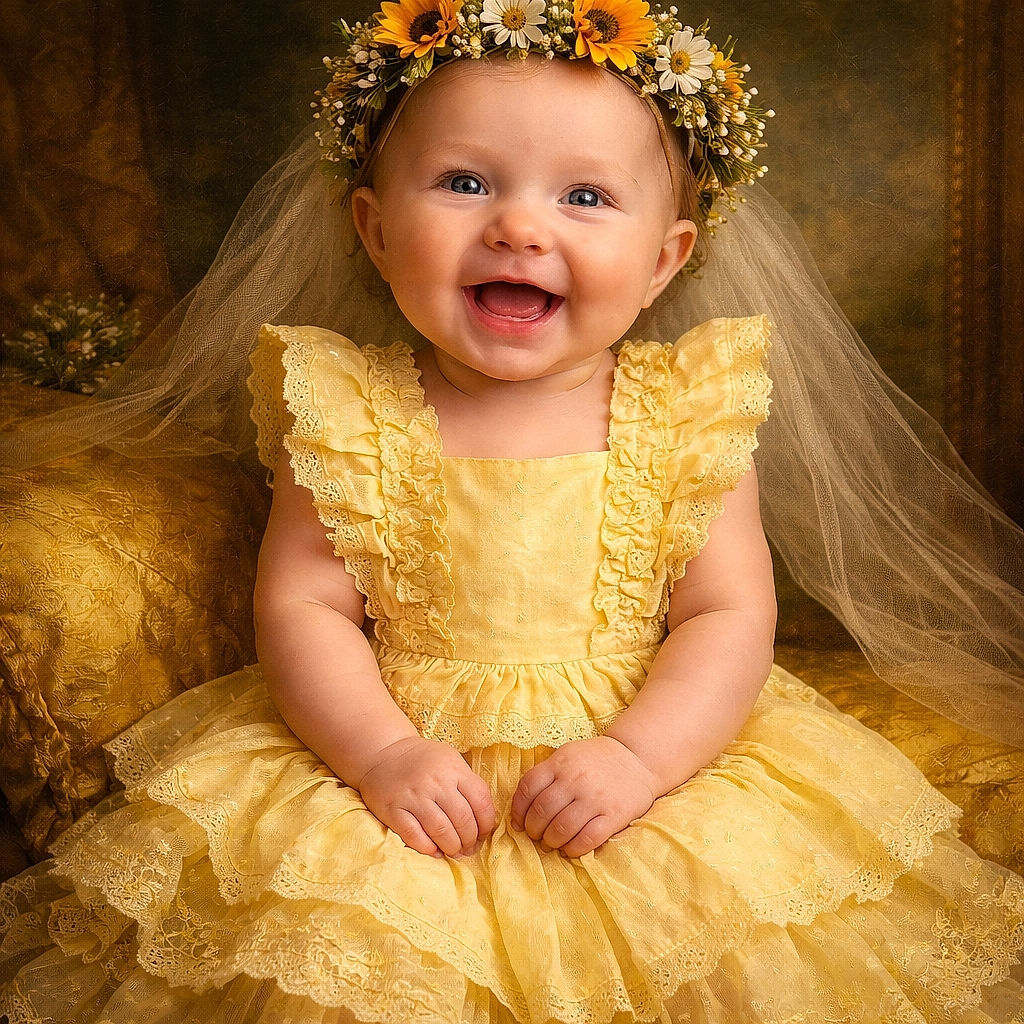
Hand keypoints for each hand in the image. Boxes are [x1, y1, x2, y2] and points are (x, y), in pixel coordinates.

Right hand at [357, 735, 495, 857]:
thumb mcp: (450, 761)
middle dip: (470, 840)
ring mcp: (413, 796)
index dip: (486, 823)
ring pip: (441, 831)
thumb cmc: (422, 760)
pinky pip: (414, 836)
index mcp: (453, 769)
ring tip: (454, 851)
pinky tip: (434, 851)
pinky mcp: (393, 810)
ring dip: (451, 847)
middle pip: (462, 820)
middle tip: (468, 847)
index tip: (483, 833)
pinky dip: (428, 848)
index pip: (480, 801)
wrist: (383, 753)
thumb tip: (483, 820)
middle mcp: (435, 782)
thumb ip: (466, 784)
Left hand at [510, 736, 658, 857]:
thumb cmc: (596, 760)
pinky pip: (587, 839)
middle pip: (543, 811)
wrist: (637, 758)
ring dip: (551, 841)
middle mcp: (576, 779)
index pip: (529, 788)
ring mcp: (595, 798)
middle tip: (536, 836)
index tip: (519, 823)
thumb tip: (521, 809)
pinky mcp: (614, 815)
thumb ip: (547, 775)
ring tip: (552, 843)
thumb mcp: (568, 755)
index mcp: (561, 762)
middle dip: (534, 830)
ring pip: (562, 828)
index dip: (518, 810)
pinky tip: (570, 848)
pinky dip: (573, 848)